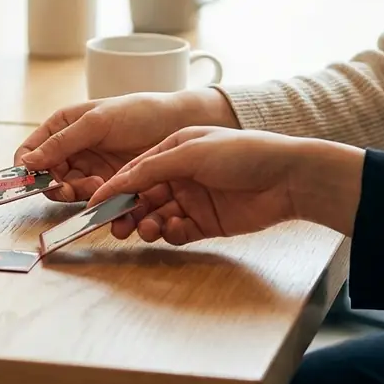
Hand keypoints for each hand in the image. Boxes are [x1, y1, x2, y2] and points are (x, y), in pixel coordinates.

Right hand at [15, 89, 238, 201]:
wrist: (181, 124)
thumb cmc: (139, 112)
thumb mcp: (98, 122)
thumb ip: (63, 142)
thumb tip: (27, 162)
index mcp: (64, 128)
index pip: (31, 152)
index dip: (29, 169)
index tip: (35, 180)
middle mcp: (75, 151)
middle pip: (50, 178)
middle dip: (60, 186)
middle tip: (76, 187)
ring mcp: (93, 170)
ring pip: (73, 193)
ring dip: (82, 196)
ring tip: (102, 189)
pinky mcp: (113, 187)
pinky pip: (97, 202)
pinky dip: (102, 205)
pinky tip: (116, 199)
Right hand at [88, 127, 364, 245]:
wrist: (288, 177)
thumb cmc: (243, 152)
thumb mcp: (191, 152)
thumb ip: (151, 168)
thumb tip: (117, 182)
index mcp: (173, 150)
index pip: (134, 171)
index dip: (114, 188)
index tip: (95, 204)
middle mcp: (180, 175)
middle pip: (142, 197)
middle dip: (128, 211)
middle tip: (118, 225)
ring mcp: (192, 200)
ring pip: (156, 216)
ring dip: (147, 223)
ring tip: (148, 229)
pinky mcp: (206, 223)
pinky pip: (177, 232)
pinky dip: (170, 233)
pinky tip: (172, 229)